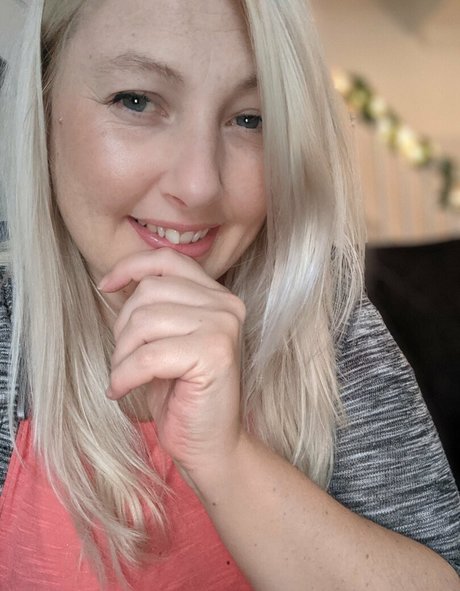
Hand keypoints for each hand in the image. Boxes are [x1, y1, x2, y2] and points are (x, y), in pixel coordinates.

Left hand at [99, 248, 245, 476]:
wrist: (211, 444)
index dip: (130, 267)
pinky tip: (121, 391)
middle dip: (122, 328)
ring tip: (123, 378)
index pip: (167, 260)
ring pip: (145, 321)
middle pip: (149, 292)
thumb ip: (152, 309)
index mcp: (217, 297)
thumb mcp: (164, 342)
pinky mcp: (215, 353)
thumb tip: (113, 281)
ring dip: (122, 355)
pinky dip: (125, 375)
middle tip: (123, 361)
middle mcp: (226, 305)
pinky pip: (148, 355)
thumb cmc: (182, 395)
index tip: (104, 287)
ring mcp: (224, 326)